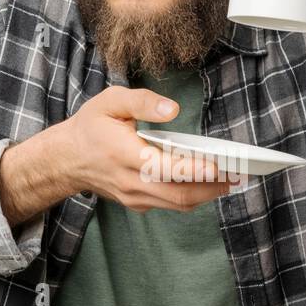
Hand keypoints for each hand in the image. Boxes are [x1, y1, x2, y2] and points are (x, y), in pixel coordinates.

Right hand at [61, 85, 240, 211]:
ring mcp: (134, 197)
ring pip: (178, 203)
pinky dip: (192, 195)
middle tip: (239, 174)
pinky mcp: (138, 204)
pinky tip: (208, 183)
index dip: (195, 169)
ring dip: (207, 194)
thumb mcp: (111, 101)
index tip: (220, 165)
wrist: (66, 160)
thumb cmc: (91, 127)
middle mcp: (130, 181)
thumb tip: (174, 109)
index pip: (166, 168)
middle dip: (212, 187)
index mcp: (124, 154)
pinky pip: (170, 204)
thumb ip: (143, 101)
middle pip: (179, 194)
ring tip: (231, 179)